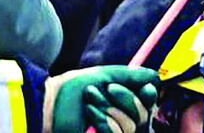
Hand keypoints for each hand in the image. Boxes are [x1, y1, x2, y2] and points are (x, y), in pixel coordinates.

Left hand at [43, 66, 157, 132]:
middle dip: (125, 99)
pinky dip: (104, 121)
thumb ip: (131, 76)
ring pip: (132, 126)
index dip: (149, 97)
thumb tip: (155, 77)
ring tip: (90, 100)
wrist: (48, 105)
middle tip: (107, 88)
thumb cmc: (72, 90)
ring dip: (109, 108)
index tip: (145, 89)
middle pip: (144, 115)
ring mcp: (113, 132)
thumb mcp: (105, 76)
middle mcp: (120, 120)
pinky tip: (90, 112)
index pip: (148, 104)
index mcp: (122, 103)